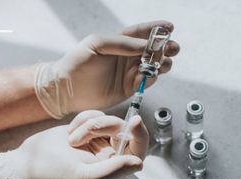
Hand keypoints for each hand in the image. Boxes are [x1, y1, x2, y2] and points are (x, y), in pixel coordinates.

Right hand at [0, 110, 148, 178]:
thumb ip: (113, 170)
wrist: (25, 164)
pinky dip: (82, 119)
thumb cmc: (52, 175)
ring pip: (108, 120)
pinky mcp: (88, 129)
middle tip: (77, 138)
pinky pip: (95, 114)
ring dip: (88, 124)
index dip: (140, 135)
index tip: (134, 120)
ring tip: (70, 139)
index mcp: (114, 170)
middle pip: (122, 130)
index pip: (138, 150)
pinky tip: (69, 132)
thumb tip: (139, 163)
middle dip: (101, 127)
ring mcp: (99, 141)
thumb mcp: (84, 177)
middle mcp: (110, 156)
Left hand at [34, 20, 179, 118]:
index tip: (170, 27)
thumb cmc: (77, 62)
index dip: (157, 29)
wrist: (67, 89)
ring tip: (161, 63)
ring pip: (155, 66)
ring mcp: (130, 72)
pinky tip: (146, 76)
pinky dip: (151, 78)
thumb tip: (146, 45)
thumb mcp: (97, 44)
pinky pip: (147, 81)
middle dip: (166, 47)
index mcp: (120, 42)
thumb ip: (122, 43)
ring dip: (162, 63)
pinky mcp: (130, 88)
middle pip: (154, 50)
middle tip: (172, 48)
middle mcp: (128, 56)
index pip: (142, 33)